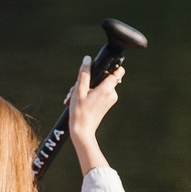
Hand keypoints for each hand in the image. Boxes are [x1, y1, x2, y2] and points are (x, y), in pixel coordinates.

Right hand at [66, 55, 124, 171]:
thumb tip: (88, 59)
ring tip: (72, 97)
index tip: (101, 67)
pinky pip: (98, 94)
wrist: (82, 132)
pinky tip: (76, 101)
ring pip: (98, 86)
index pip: (118, 71)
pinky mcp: (105, 105)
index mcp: (107, 89)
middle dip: (88, 81)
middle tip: (75, 89)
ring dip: (85, 89)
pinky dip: (87, 95)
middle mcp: (111, 94)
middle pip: (103, 78)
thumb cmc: (80, 112)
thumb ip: (84, 73)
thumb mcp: (79, 90)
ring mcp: (109, 100)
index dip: (111, 66)